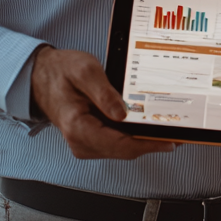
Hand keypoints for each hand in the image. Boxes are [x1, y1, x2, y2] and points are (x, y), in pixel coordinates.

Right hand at [30, 46, 175, 159]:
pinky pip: (117, 143)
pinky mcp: (91, 140)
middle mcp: (81, 142)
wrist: (43, 77)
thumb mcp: (84, 70)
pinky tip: (146, 126)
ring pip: (122, 150)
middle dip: (150, 143)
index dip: (147, 144)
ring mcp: (85, 143)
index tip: (168, 141)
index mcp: (78, 127)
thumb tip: (122, 113)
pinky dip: (133, 136)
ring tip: (166, 128)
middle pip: (124, 151)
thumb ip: (104, 92)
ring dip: (143, 141)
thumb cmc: (61, 72)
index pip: (119, 145)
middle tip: (177, 133)